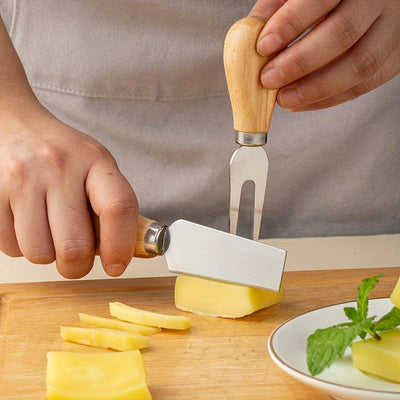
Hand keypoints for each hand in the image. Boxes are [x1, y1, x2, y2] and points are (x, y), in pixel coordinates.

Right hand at [0, 99, 137, 277]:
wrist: (17, 126)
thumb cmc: (64, 154)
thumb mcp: (98, 167)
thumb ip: (113, 206)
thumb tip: (124, 254)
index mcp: (96, 160)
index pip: (118, 207)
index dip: (120, 246)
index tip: (116, 266)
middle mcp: (59, 166)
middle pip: (75, 246)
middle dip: (78, 266)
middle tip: (77, 259)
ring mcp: (22, 179)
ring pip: (40, 253)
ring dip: (48, 255)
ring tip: (50, 231)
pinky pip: (11, 247)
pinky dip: (22, 246)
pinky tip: (28, 223)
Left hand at [250, 0, 399, 110]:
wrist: (362, 2)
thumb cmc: (322, 0)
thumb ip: (275, 10)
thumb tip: (250, 39)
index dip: (291, 23)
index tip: (263, 46)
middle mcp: (377, 1)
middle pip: (343, 33)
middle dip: (300, 62)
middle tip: (269, 79)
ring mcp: (392, 29)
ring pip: (362, 63)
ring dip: (317, 88)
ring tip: (285, 99)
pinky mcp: (395, 55)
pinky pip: (367, 83)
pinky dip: (331, 99)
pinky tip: (304, 103)